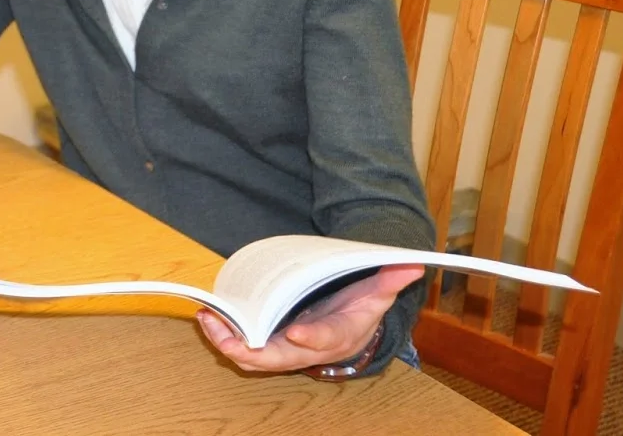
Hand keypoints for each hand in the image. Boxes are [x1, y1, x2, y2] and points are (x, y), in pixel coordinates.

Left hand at [196, 264, 423, 371]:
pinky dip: (226, 337)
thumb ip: (388, 280)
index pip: (325, 339)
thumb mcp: (376, 295)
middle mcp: (310, 349)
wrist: (348, 331)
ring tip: (208, 319)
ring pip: (256, 358)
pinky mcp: (271, 344)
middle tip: (227, 332)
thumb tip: (413, 264)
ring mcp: (288, 349)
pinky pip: (246, 349)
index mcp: (337, 335)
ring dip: (229, 343)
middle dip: (251, 350)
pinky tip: (209, 317)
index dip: (312, 339)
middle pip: (279, 357)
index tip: (297, 333)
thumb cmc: (359, 310)